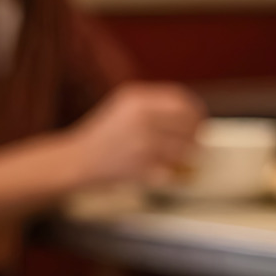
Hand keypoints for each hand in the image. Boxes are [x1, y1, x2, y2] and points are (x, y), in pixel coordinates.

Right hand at [66, 82, 204, 186]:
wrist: (77, 160)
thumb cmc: (103, 134)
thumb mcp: (124, 107)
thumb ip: (154, 105)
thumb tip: (192, 113)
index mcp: (138, 100)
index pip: (182, 101)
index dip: (196, 112)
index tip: (198, 120)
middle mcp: (141, 120)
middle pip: (189, 125)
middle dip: (195, 135)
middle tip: (192, 143)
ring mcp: (142, 145)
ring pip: (185, 150)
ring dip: (186, 157)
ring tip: (177, 158)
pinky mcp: (140, 169)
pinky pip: (172, 172)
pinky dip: (172, 175)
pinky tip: (164, 172)